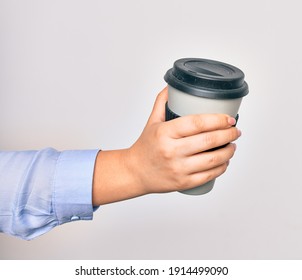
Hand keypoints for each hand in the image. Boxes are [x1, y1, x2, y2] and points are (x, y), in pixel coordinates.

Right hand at [92, 87, 240, 204]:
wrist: (135, 172)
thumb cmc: (145, 147)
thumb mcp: (152, 122)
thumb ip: (162, 102)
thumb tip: (173, 85)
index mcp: (164, 133)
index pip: (197, 123)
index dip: (218, 119)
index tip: (229, 119)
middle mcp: (171, 151)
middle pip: (209, 140)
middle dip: (229, 134)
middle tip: (235, 131)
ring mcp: (178, 168)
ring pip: (213, 160)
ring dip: (229, 151)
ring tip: (233, 145)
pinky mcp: (183, 183)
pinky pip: (209, 176)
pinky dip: (222, 168)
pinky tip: (225, 162)